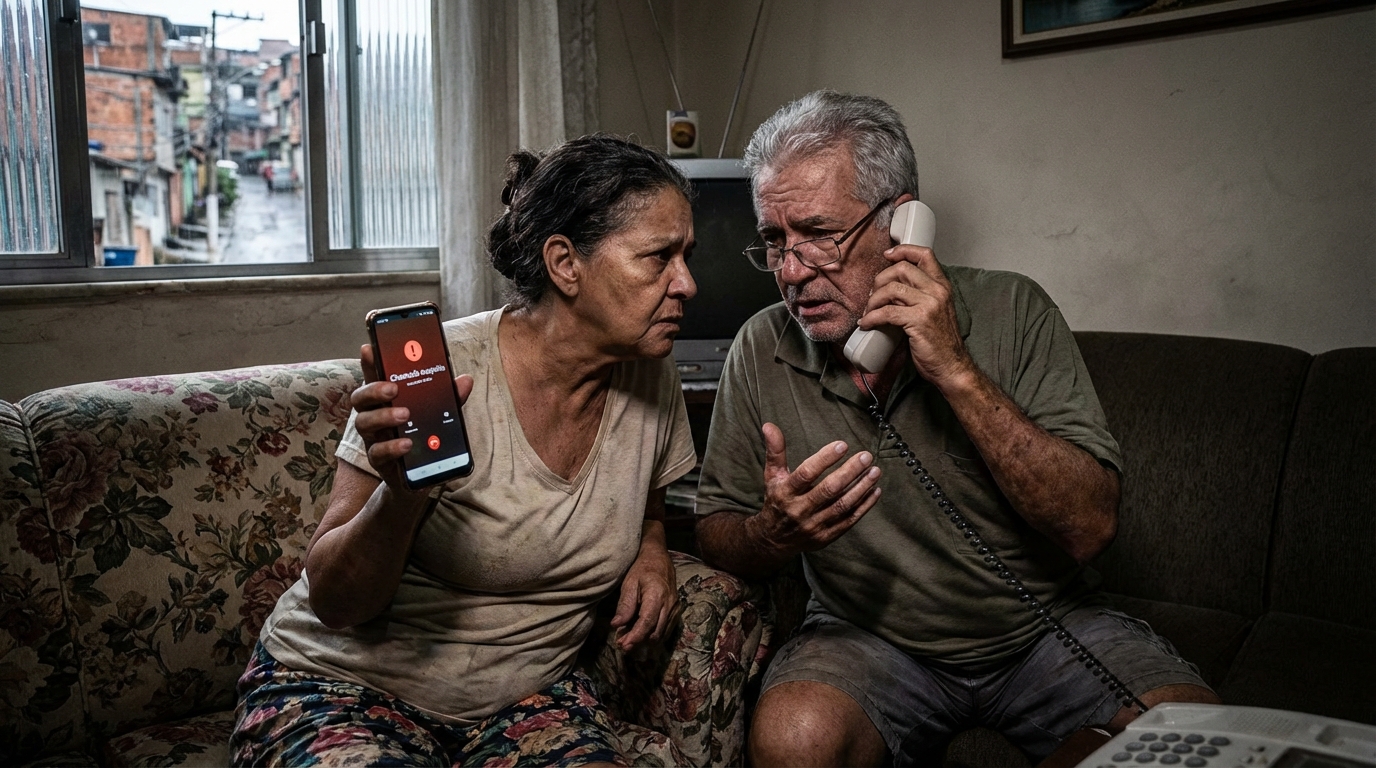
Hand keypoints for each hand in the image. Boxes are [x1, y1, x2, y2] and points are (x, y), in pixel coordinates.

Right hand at [352, 343, 473, 492]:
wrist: (419, 476)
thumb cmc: (424, 435)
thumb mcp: (439, 414)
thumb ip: (450, 397)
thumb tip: (465, 380)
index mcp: (386, 399)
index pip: (373, 376)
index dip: (369, 362)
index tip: (368, 348)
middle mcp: (374, 415)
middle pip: (360, 398)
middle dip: (374, 389)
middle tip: (393, 388)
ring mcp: (374, 437)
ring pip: (364, 423)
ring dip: (384, 417)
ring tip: (405, 415)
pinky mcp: (379, 460)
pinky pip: (378, 452)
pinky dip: (392, 447)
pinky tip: (407, 444)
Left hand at [610, 541, 677, 651]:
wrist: (659, 557)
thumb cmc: (642, 568)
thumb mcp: (629, 583)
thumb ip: (625, 605)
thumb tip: (616, 625)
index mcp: (656, 595)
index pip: (647, 622)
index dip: (636, 637)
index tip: (624, 645)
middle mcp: (669, 604)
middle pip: (655, 632)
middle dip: (639, 642)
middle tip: (623, 646)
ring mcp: (675, 607)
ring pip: (662, 633)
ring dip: (647, 640)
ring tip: (630, 641)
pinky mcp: (676, 609)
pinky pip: (667, 628)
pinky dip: (654, 634)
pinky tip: (643, 634)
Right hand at [751, 423, 882, 555]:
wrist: (773, 540)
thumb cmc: (776, 501)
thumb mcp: (772, 476)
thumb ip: (775, 451)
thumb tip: (769, 425)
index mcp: (785, 493)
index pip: (806, 474)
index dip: (824, 459)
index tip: (842, 445)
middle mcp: (799, 510)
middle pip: (829, 490)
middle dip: (850, 472)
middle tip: (866, 456)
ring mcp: (814, 525)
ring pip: (842, 505)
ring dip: (861, 488)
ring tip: (875, 471)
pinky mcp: (826, 536)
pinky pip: (849, 520)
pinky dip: (864, 506)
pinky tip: (875, 491)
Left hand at [859, 244, 975, 386]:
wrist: (951, 366)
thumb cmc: (940, 343)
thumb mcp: (934, 311)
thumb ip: (918, 296)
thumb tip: (890, 289)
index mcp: (942, 287)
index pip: (925, 255)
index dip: (903, 251)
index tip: (888, 256)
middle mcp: (937, 291)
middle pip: (902, 268)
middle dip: (880, 280)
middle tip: (873, 295)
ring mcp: (929, 305)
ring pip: (891, 289)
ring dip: (873, 301)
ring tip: (868, 312)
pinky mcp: (918, 320)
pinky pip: (886, 312)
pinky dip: (871, 318)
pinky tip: (867, 324)